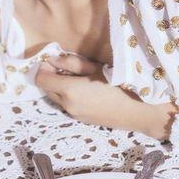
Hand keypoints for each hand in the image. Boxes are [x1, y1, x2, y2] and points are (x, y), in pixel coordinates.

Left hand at [35, 54, 178, 139]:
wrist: (137, 111)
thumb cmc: (118, 84)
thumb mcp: (94, 68)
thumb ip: (70, 62)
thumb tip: (52, 59)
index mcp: (69, 90)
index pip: (40, 79)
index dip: (43, 67)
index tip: (52, 60)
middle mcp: (67, 105)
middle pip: (46, 89)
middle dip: (51, 76)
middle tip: (66, 66)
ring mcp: (73, 115)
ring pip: (55, 98)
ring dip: (59, 87)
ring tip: (78, 77)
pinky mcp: (81, 120)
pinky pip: (66, 105)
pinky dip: (67, 95)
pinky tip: (85, 89)